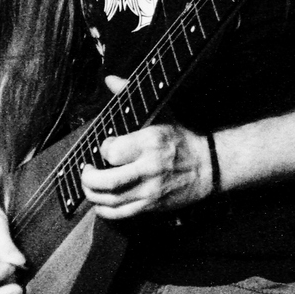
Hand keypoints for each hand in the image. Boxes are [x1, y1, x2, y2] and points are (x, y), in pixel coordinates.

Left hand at [79, 76, 213, 219]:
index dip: (102, 149)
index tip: (105, 147)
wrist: (208, 167)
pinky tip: (100, 201)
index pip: (112, 151)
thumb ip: (130, 94)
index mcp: (151, 142)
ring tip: (90, 184)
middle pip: (106, 181)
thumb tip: (110, 79)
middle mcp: (149, 168)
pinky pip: (120, 214)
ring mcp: (150, 191)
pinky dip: (103, 209)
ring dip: (91, 194)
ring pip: (109, 200)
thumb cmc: (181, 139)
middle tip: (86, 170)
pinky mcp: (151, 206)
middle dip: (88, 177)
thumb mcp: (160, 112)